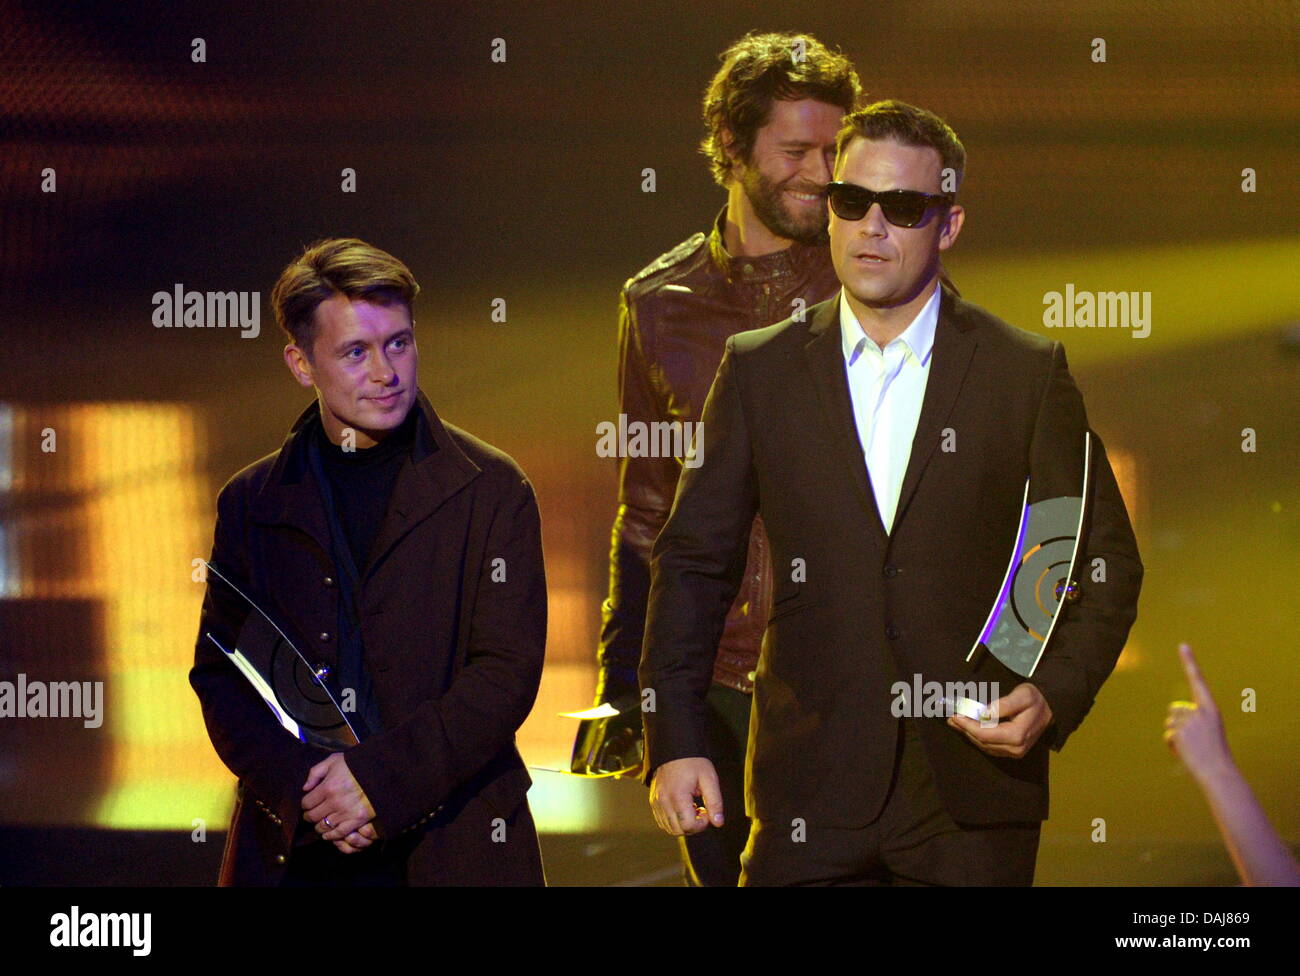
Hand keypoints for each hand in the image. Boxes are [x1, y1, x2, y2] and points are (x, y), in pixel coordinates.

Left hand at [302, 753, 377, 853]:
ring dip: (319, 825)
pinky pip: (338, 833)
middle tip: (312, 813)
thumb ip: (316, 772)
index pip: (306, 803)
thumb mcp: (334, 760)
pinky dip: (330, 835)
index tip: (308, 803)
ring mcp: (346, 813)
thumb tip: (305, 788)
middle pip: (312, 816)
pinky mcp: (357, 820)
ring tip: (320, 821)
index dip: (305, 804)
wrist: (382, 771)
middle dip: (310, 815)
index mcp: (328, 787)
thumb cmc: (357, 764)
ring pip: (323, 826)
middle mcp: (334, 802)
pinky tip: (328, 833)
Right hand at [648, 757, 722, 835]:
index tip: (707, 811)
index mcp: (678, 796)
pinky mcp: (653, 801)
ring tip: (691, 808)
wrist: (674, 747)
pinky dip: (673, 821)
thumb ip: (715, 802)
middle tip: (701, 811)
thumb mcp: (709, 779)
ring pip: (669, 828)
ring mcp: (656, 802)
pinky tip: (682, 808)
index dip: (702, 824)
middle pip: (678, 830)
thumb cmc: (693, 762)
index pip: (689, 825)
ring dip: (683, 824)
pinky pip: (662, 821)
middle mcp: (663, 801)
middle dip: (693, 826)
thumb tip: (718, 823)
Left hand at [947, 682, 1053, 757]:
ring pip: (984, 746)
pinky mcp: (1012, 751)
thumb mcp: (1022, 695)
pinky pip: (990, 746)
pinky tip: (968, 728)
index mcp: (1017, 735)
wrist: (1049, 708)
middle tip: (951, 718)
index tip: (956, 716)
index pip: (984, 734)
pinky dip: (977, 737)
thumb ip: (1004, 704)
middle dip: (965, 729)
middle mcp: (1015, 748)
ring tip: (955, 722)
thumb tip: (984, 713)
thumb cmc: (1034, 699)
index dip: (967, 725)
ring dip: (969, 734)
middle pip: (982, 742)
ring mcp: (1014, 752)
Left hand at [1164, 643, 1232, 783]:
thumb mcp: (1209, 730)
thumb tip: (1173, 716)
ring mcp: (1189, 722)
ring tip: (1191, 747)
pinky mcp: (1178, 732)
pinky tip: (1185, 753)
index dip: (1190, 663)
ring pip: (1170, 722)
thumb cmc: (1215, 752)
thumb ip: (1194, 719)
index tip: (1183, 646)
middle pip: (1175, 709)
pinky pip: (1168, 736)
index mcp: (1211, 709)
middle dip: (1179, 723)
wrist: (1218, 771)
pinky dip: (1173, 746)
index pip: (1198, 681)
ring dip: (1175, 734)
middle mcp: (1200, 711)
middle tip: (1194, 740)